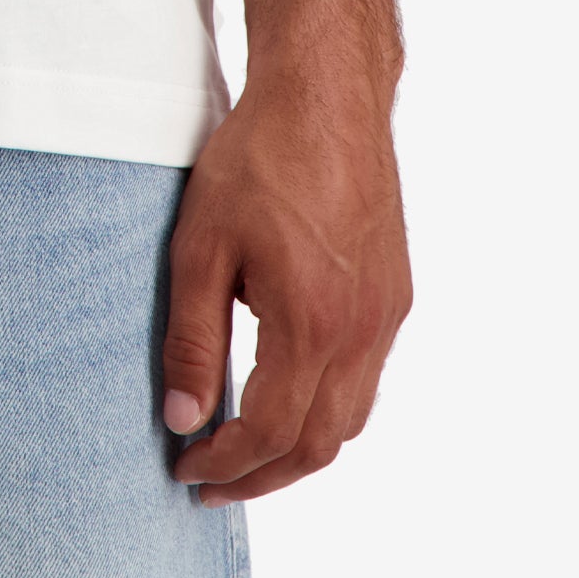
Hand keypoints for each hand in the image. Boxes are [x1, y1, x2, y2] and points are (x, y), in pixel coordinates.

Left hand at [162, 55, 410, 502]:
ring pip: (351, 420)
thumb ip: (192, 340)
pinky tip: (288, 392)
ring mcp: (386, 315)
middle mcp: (361, 331)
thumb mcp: (201, 246)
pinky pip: (367, 379)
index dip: (225, 464)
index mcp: (312, 323)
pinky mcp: (395, 295)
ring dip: (298, 449)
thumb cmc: (259, 159)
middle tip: (211, 481)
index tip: (186, 469)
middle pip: (318, 446)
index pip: (269, 432)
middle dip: (261, 477)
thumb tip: (183, 419)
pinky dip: (328, 409)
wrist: (328, 95)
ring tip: (245, 450)